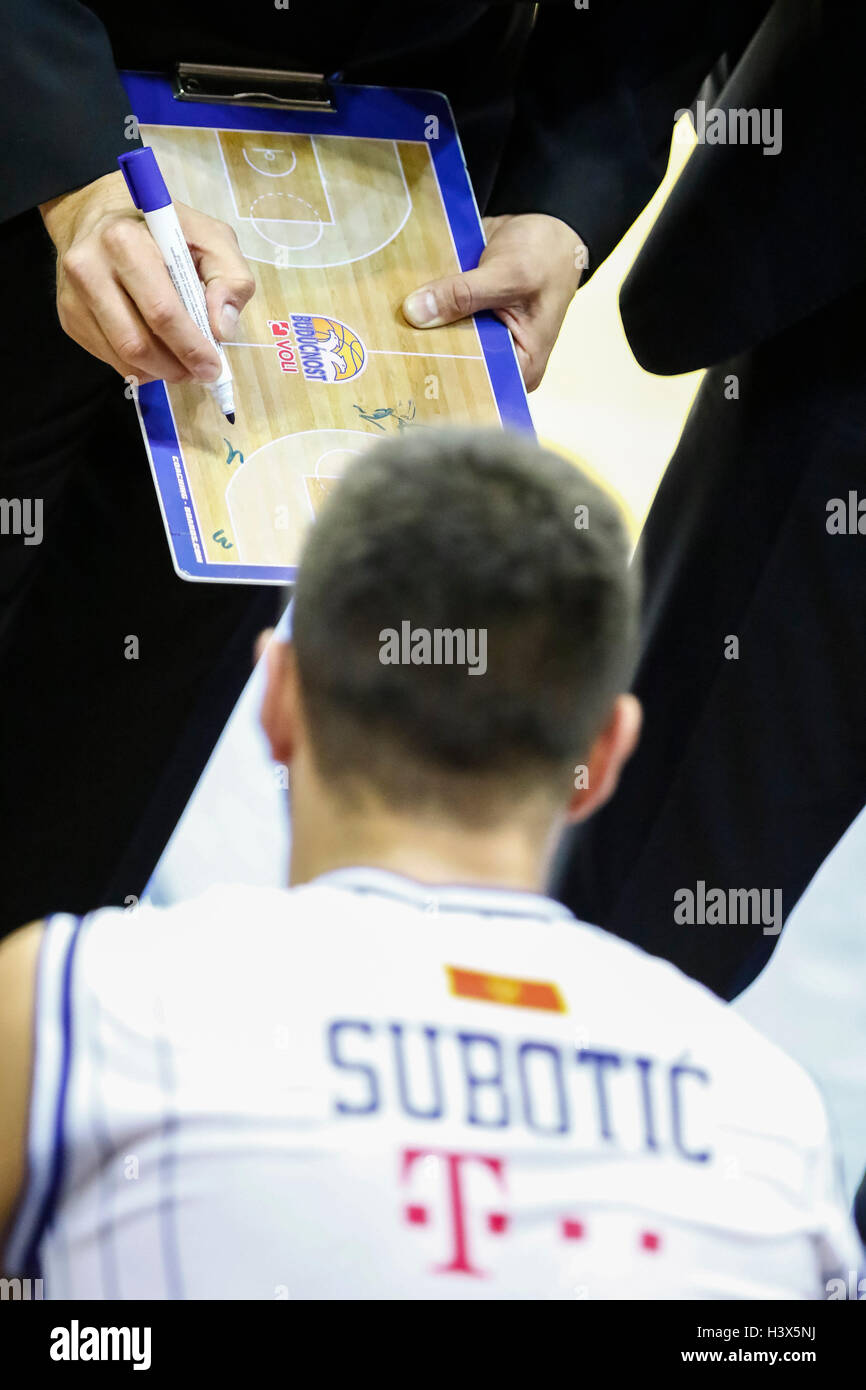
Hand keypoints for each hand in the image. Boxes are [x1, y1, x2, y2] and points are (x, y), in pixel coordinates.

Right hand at [40, 170, 255, 385]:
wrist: (100, 212)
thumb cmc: (164, 228)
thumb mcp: (211, 237)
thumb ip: (230, 278)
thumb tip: (221, 329)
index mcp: (125, 242)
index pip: (161, 311)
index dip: (190, 347)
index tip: (213, 367)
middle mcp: (90, 268)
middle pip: (136, 342)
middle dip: (175, 367)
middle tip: (199, 372)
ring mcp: (74, 295)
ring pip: (122, 357)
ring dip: (159, 371)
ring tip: (182, 364)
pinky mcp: (68, 315)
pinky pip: (108, 357)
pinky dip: (140, 365)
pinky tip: (156, 351)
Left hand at [402, 213, 585, 390]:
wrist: (546, 222)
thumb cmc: (546, 256)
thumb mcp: (509, 275)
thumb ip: (464, 295)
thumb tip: (415, 312)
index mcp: (522, 364)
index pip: (477, 385)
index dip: (444, 378)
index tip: (409, 368)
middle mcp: (498, 357)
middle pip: (453, 364)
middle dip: (424, 352)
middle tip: (390, 346)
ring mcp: (478, 335)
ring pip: (440, 338)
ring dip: (416, 328)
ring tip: (386, 326)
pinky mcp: (462, 313)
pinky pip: (436, 315)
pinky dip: (421, 306)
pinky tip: (393, 304)